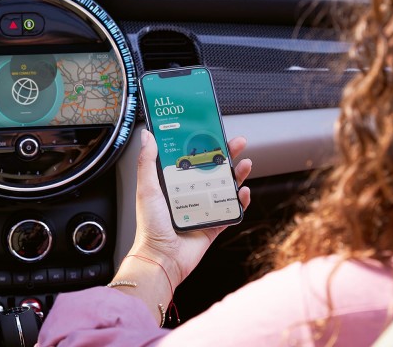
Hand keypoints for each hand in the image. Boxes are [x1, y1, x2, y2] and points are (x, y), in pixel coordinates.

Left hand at [129, 129, 251, 286]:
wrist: (162, 259)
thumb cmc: (151, 227)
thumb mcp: (147, 188)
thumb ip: (147, 162)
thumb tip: (147, 135)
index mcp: (174, 185)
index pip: (193, 159)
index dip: (205, 146)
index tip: (213, 133)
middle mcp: (190, 195)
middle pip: (214, 170)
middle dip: (227, 156)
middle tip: (237, 143)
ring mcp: (204, 209)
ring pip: (226, 188)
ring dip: (238, 175)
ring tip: (245, 164)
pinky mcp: (214, 225)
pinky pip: (231, 211)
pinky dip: (240, 201)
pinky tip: (243, 192)